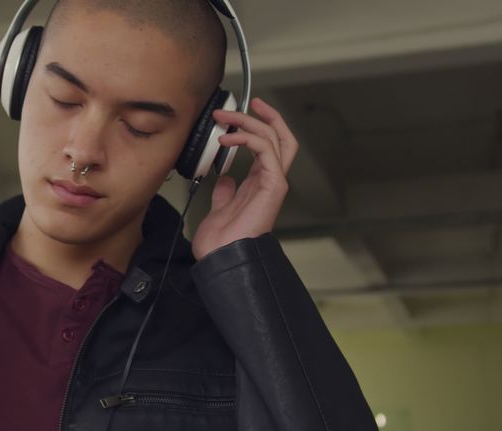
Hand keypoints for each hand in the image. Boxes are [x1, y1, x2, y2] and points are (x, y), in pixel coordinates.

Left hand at [191, 97, 298, 260]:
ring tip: (224, 118)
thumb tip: (225, 178)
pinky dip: (248, 139)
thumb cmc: (222, 240)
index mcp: (260, 183)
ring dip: (248, 122)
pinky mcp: (273, 185)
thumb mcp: (220, 208)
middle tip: (248, 102)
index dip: (262, 124)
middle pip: (281, 137)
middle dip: (265, 116)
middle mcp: (271, 180)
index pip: (270, 145)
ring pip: (273, 138)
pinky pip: (266, 151)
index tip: (246, 110)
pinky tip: (228, 139)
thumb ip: (225, 192)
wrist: (222, 257)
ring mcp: (274, 182)